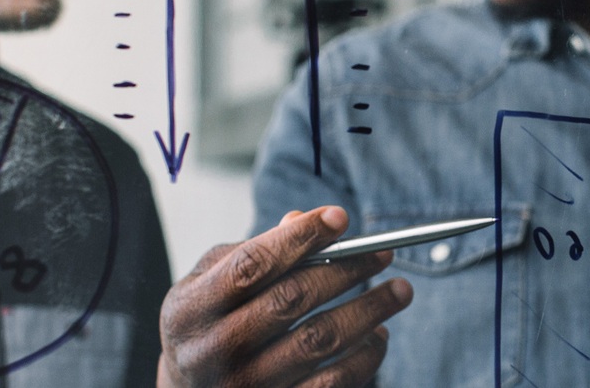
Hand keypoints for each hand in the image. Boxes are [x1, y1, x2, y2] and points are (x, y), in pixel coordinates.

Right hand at [158, 207, 412, 386]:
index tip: (341, 218)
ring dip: (368, 311)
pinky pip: (331, 382)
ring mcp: (243, 386)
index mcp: (190, 310)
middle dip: (345, 270)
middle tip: (383, 253)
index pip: (251, 265)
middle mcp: (212, 351)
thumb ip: (253, 249)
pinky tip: (378, 334)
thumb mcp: (211, 281)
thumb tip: (304, 220)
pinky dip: (364, 356)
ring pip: (318, 341)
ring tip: (399, 290)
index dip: (299, 239)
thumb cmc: (207, 322)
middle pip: (291, 300)